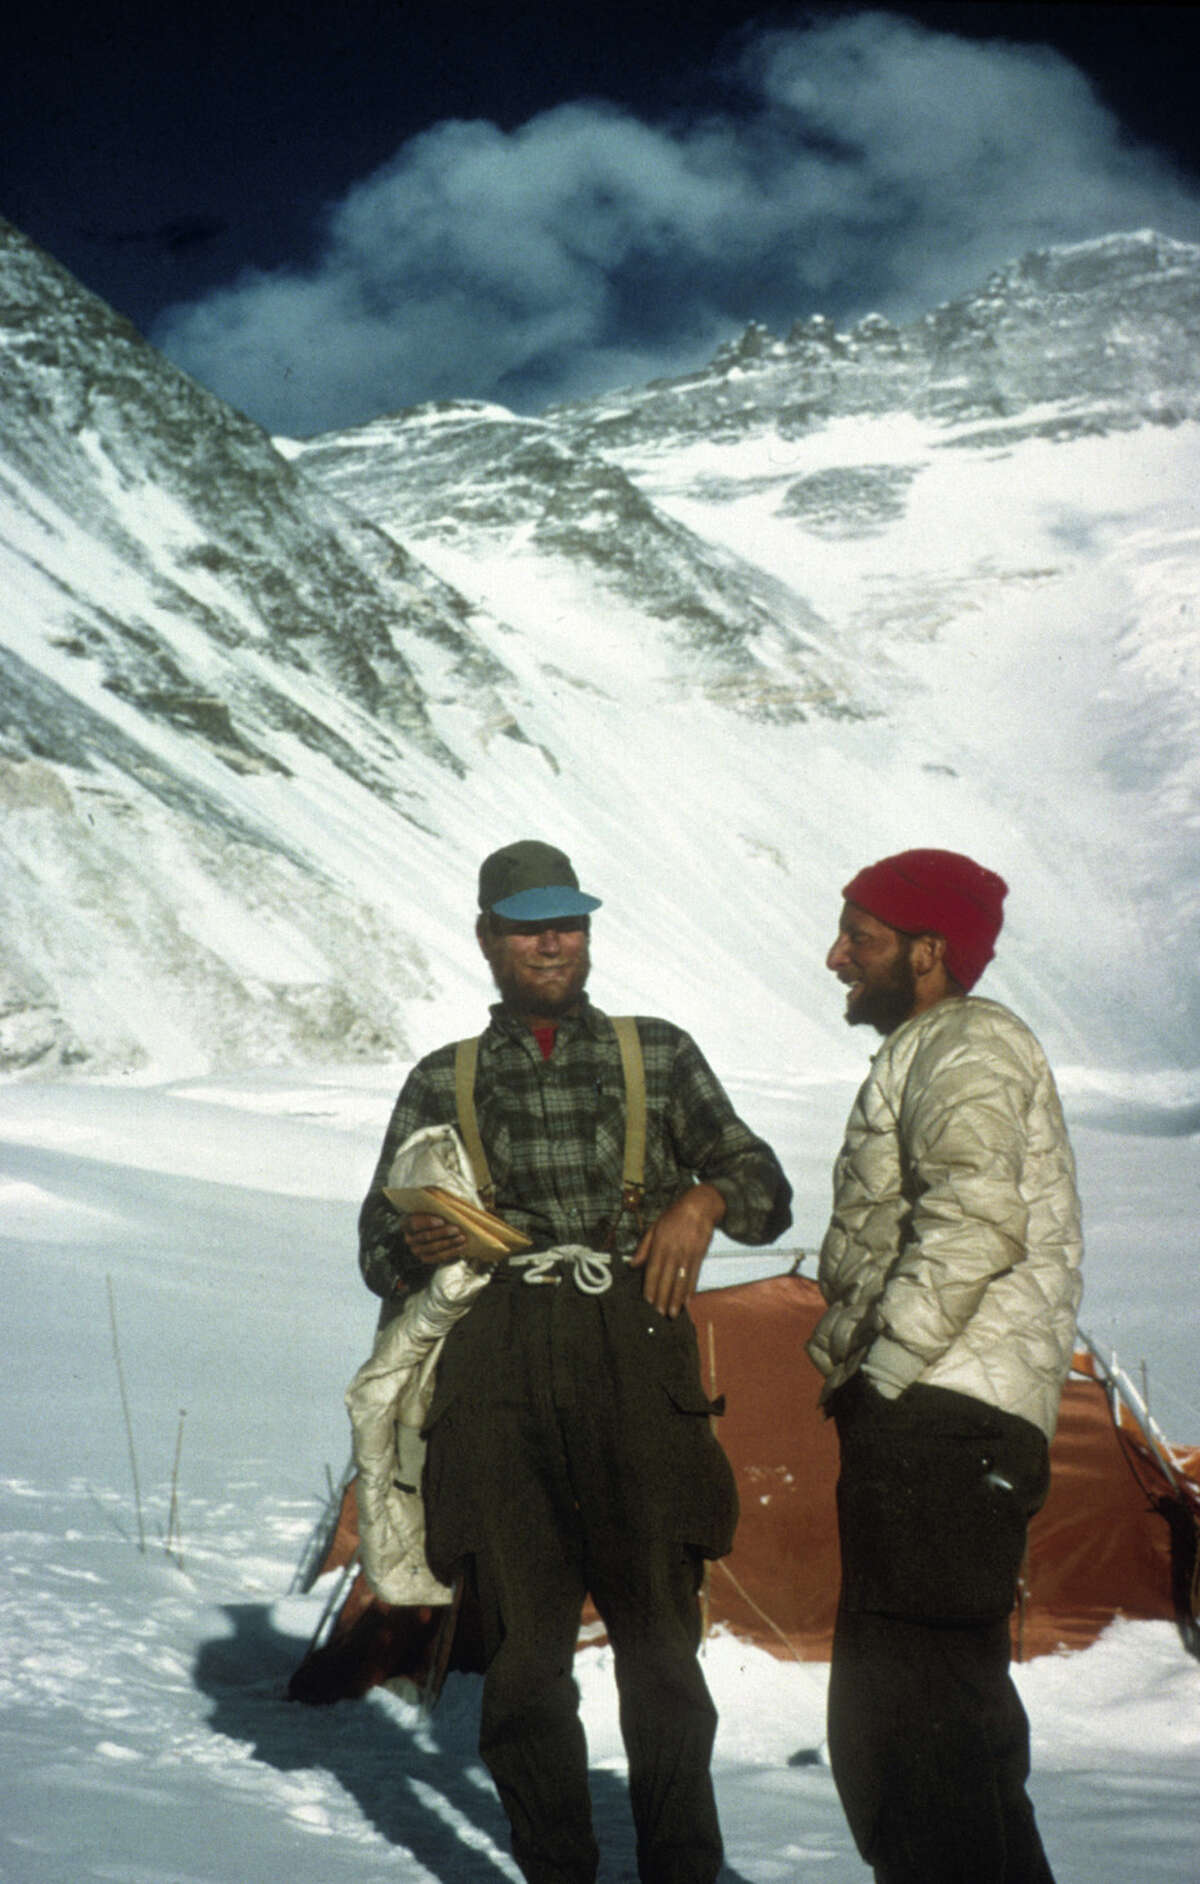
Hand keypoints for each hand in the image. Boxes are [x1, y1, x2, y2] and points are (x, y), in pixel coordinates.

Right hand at [402, 1211, 467, 1265]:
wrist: (430, 1232)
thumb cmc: (431, 1216)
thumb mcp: (429, 1209)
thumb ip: (435, 1206)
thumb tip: (447, 1203)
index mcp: (406, 1223)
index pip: (414, 1223)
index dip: (428, 1223)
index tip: (442, 1221)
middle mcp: (409, 1239)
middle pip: (426, 1236)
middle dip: (443, 1233)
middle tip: (457, 1229)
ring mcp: (417, 1251)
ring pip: (434, 1248)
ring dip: (450, 1243)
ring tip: (462, 1238)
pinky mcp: (426, 1259)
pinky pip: (439, 1257)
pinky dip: (452, 1252)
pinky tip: (462, 1246)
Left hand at [631, 1183, 725, 1317]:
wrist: (699, 1206)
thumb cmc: (675, 1216)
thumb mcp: (655, 1226)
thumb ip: (644, 1247)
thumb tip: (632, 1264)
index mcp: (660, 1244)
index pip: (653, 1269)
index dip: (650, 1286)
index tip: (648, 1300)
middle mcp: (673, 1251)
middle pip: (667, 1278)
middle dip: (663, 1297)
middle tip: (660, 1313)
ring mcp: (687, 1254)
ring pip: (681, 1281)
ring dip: (677, 1299)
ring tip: (673, 1313)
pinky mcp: (699, 1256)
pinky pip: (694, 1276)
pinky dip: (690, 1290)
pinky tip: (687, 1301)